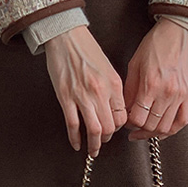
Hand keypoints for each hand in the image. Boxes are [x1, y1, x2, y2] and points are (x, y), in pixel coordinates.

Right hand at [44, 25, 127, 156]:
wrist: (66, 36)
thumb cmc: (86, 50)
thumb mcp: (108, 68)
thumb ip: (113, 89)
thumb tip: (114, 109)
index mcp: (113, 84)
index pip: (122, 116)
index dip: (119, 128)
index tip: (114, 130)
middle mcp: (100, 91)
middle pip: (110, 127)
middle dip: (107, 139)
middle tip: (103, 142)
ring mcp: (82, 96)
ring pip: (94, 130)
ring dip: (94, 145)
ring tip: (92, 150)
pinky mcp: (65, 97)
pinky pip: (73, 125)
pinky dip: (75, 138)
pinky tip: (76, 144)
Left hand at [123, 18, 187, 140]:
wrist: (179, 31)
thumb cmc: (156, 44)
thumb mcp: (135, 64)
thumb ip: (130, 90)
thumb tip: (126, 110)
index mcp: (151, 84)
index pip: (137, 118)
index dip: (129, 124)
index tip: (126, 121)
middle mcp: (167, 93)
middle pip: (151, 125)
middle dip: (139, 129)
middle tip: (133, 126)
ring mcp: (180, 95)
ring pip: (166, 127)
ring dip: (153, 132)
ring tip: (145, 130)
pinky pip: (183, 121)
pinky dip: (172, 130)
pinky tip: (162, 131)